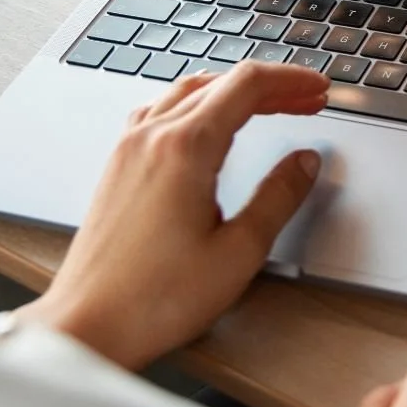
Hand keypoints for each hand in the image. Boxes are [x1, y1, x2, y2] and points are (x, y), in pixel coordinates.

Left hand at [17, 61, 327, 369]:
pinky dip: (197, 104)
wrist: (87, 325)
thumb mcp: (238, 251)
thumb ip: (278, 197)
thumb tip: (305, 162)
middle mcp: (151, 137)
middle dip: (270, 86)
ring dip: (231, 90)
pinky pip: (160, 112)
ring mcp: (128, 149)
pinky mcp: (117, 167)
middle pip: (219, 83)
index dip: (291, 81)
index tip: (319, 89)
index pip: (247, 86)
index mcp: (185, 148)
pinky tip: (208, 125)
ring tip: (266, 106)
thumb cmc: (155, 298)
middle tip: (307, 100)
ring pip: (187, 91)